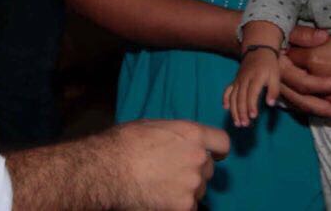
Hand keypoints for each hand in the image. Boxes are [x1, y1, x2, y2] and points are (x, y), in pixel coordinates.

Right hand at [107, 120, 229, 209]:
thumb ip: (176, 135)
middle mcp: (198, 158)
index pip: (222, 142)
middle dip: (196, 171)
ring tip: (162, 187)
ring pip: (198, 189)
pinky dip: (178, 206)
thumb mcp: (153, 126)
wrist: (108, 170)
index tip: (215, 155)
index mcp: (192, 134)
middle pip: (209, 169)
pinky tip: (160, 199)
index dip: (218, 150)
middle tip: (173, 173)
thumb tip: (179, 142)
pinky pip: (188, 207)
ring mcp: (192, 184)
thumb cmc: (125, 143)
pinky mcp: (183, 206)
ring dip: (186, 189)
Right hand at [223, 48, 280, 127]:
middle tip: (244, 125)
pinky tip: (225, 108)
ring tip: (237, 123)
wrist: (258, 50)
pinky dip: (225, 99)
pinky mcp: (235, 80)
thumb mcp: (276, 76)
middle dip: (241, 112)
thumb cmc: (269, 66)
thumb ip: (274, 90)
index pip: (252, 93)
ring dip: (234, 110)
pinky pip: (228, 90)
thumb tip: (270, 104)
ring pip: (233, 96)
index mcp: (256, 78)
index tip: (253, 117)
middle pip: (240, 97)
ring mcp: (238, 80)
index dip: (251, 105)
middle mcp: (245, 79)